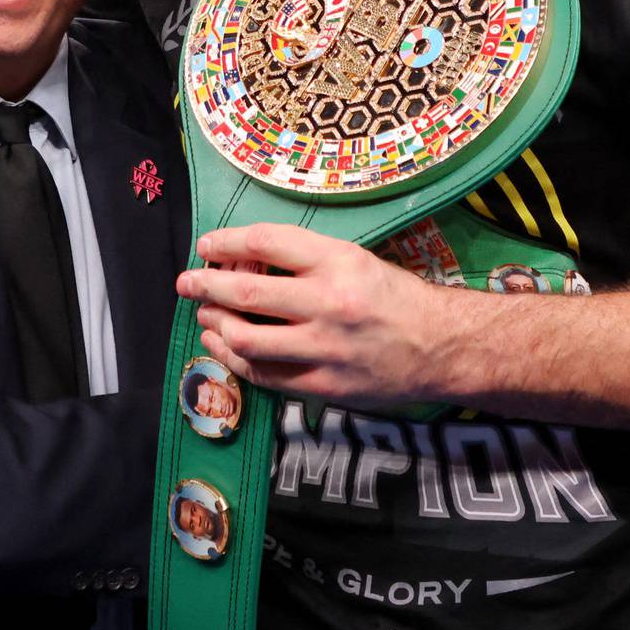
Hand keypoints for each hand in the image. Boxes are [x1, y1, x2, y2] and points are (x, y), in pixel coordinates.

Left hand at [177, 223, 450, 405]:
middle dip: (205, 286)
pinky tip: (224, 348)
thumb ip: (305, 260)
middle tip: (187, 282)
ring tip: (205, 316)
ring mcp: (325, 349)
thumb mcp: (356, 260)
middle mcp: (329, 303)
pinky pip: (265, 375)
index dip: (226, 243)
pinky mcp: (324, 386)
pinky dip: (237, 360)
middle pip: (246, 293)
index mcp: (339, 261)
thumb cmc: (396, 297)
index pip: (265, 243)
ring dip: (215, 326)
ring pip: (247, 340)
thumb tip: (244, 262)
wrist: (442, 346)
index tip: (206, 246)